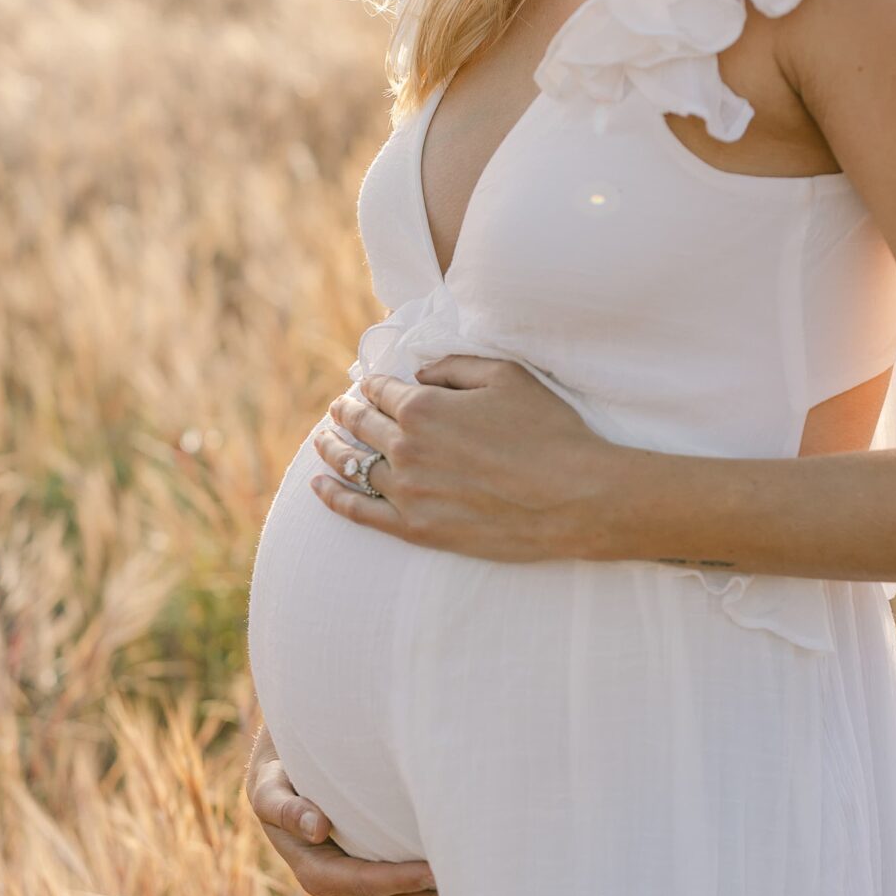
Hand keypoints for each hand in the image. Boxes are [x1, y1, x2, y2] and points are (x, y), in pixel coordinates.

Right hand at [245, 725, 450, 895]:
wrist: (286, 787)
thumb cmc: (281, 780)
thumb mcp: (271, 788)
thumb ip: (286, 807)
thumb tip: (316, 827)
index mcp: (313, 868)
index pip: (360, 882)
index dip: (397, 881)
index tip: (433, 871)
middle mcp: (335, 891)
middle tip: (468, 893)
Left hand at [309, 355, 611, 561]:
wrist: (575, 497)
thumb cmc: (548, 431)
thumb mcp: (506, 376)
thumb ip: (455, 366)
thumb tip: (422, 371)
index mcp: (423, 407)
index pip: (380, 389)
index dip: (373, 384)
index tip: (369, 386)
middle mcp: (406, 448)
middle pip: (360, 424)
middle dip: (346, 411)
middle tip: (339, 408)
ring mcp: (408, 492)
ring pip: (353, 465)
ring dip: (333, 448)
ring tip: (324, 440)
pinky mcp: (417, 529)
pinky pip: (359, 511)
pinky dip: (333, 496)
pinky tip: (320, 485)